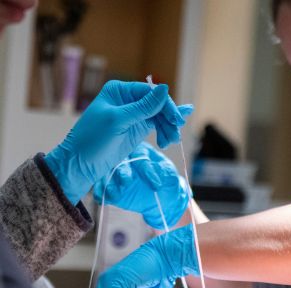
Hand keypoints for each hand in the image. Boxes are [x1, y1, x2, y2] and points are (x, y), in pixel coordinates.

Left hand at [45, 80, 190, 204]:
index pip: (150, 93)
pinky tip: (166, 142)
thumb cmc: (93, 139)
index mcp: (120, 91)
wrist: (81, 164)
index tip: (176, 120)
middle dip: (168, 119)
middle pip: (157, 105)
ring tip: (171, 142)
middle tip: (175, 135)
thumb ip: (143, 107)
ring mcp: (133, 115)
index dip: (166, 105)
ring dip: (167, 128)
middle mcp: (128, 100)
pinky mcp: (136, 130)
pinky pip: (155, 127)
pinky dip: (163, 134)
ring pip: (159, 117)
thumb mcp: (118, 121)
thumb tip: (165, 88)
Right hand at [93, 142, 190, 228]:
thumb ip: (166, 172)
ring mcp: (116, 170)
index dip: (148, 171)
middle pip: (121, 161)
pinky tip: (102, 198)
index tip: (156, 185)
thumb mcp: (171, 177)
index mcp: (143, 152)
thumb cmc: (167, 183)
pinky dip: (100, 191)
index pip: (142, 157)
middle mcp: (127, 158)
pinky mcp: (109, 184)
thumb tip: (160, 171)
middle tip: (127, 182)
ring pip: (108, 172)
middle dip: (123, 172)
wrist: (160, 199)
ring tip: (115, 194)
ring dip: (110, 182)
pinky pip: (100, 185)